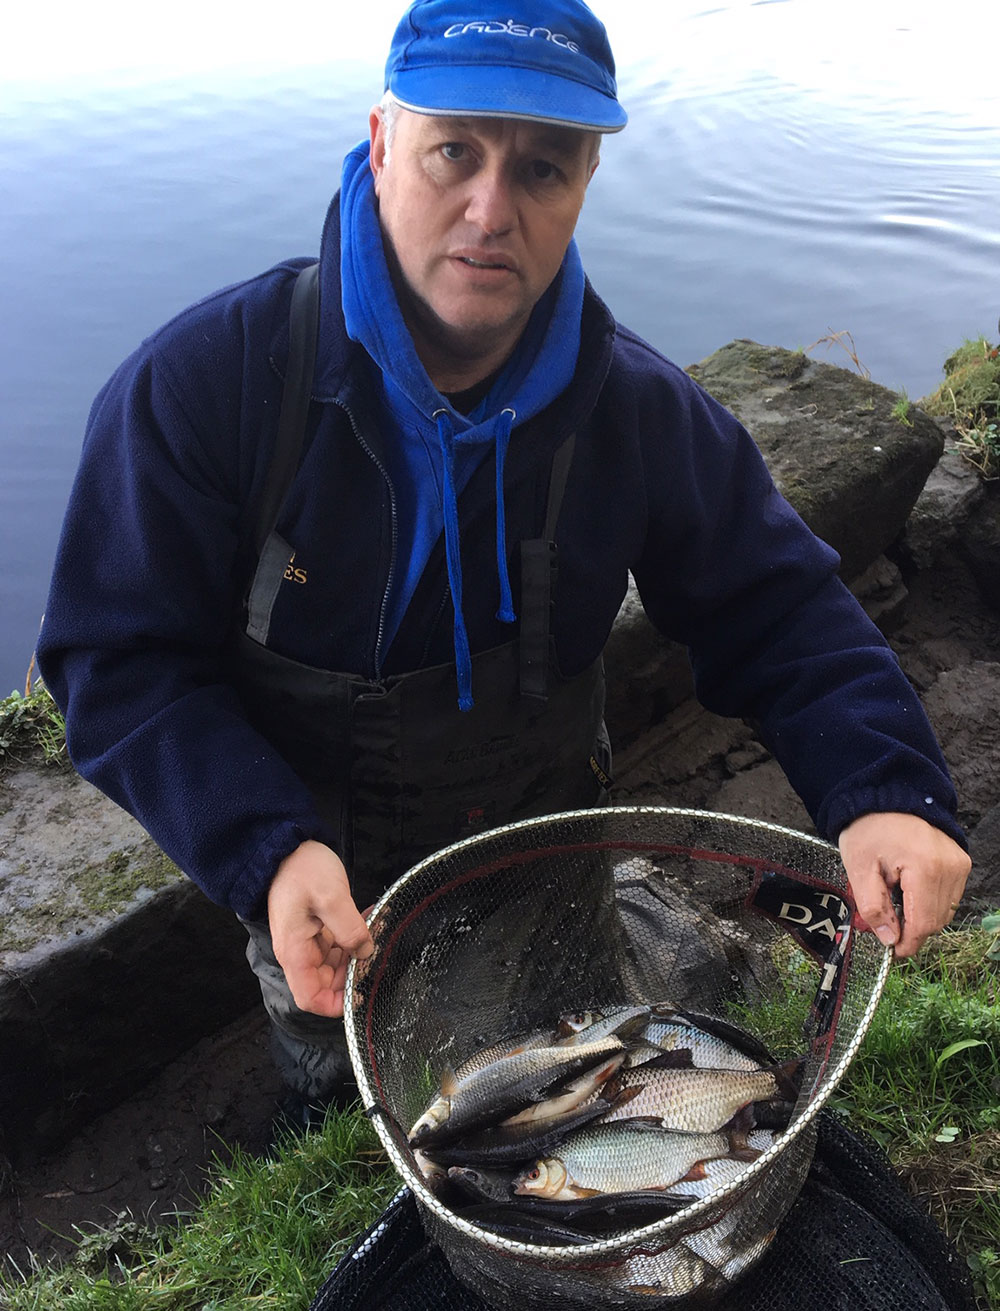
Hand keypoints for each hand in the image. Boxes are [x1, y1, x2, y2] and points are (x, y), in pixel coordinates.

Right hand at [267, 840, 374, 1017]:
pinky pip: (336, 946)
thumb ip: (350, 929)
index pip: (311, 998)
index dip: (336, 1004)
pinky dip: (353, 939)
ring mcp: (307, 941)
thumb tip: (366, 953)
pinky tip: (369, 922)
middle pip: (326, 985)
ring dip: (356, 956)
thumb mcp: (331, 897)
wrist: (286, 846)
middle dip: (353, 976)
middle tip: (377, 956)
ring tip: (376, 934)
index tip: (363, 994)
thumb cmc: (302, 869)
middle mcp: (298, 952)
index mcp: (295, 952)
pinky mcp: (315, 929)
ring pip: (334, 966)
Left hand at [838, 812, 970, 957]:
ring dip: (921, 915)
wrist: (887, 797)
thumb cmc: (869, 829)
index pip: (923, 923)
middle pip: (935, 921)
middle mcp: (950, 867)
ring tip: (896, 895)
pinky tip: (910, 887)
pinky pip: (950, 896)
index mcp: (924, 868)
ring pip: (945, 911)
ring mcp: (959, 864)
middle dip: (911, 929)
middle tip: (887, 921)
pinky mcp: (961, 861)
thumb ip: (873, 907)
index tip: (892, 951)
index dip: (908, 943)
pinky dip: (931, 901)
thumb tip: (888, 939)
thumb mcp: (858, 868)